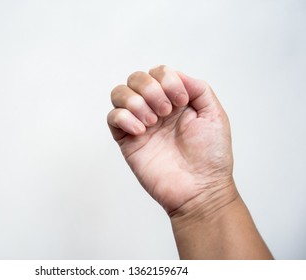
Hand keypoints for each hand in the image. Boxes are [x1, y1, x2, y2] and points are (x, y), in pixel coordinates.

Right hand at [107, 66, 233, 214]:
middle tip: (166, 111)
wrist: (199, 189)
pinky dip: (124, 118)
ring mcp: (140, 124)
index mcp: (175, 100)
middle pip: (136, 79)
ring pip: (119, 93)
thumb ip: (198, 88)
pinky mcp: (127, 141)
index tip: (181, 102)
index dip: (167, 80)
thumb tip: (175, 75)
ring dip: (135, 102)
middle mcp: (155, 109)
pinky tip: (142, 131)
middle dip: (150, 89)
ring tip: (152, 121)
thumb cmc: (210, 156)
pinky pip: (112, 118)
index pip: (159, 73)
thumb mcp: (214, 115)